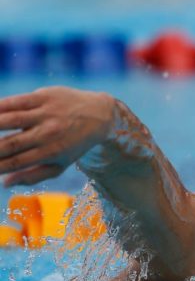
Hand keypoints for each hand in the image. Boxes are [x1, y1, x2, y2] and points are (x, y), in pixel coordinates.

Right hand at [0, 86, 114, 186]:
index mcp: (51, 153)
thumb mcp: (60, 164)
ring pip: (9, 120)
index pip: (16, 162)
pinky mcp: (43, 97)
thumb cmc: (73, 144)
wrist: (98, 116)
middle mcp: (48, 134)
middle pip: (10, 144)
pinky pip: (14, 101)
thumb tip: (5, 183)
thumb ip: (33, 175)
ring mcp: (46, 114)